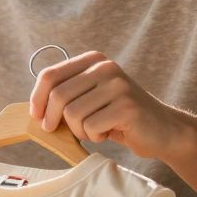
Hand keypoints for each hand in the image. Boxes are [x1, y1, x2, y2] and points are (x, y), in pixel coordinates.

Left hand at [28, 51, 181, 158]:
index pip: (50, 75)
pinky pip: (91, 127)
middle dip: (54, 119)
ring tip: (95, 129)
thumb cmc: (118, 117)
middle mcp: (105, 67)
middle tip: (61, 131)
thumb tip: (33, 110)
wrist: (163, 130)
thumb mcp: (91, 97)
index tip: (37, 117)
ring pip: (73, 114)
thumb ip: (66, 95)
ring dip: (79, 130)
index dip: (37, 99)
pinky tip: (109, 132)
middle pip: (58, 95)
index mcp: (93, 60)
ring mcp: (118, 85)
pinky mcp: (127, 106)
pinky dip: (94, 136)